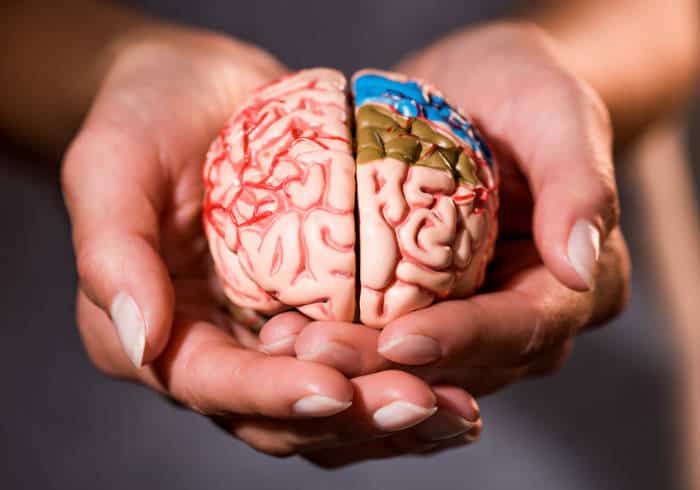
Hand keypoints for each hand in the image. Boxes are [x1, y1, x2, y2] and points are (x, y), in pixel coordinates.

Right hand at [63, 25, 480, 457]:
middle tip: (424, 404)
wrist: (199, 91)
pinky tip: (461, 372)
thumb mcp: (111, 167)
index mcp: (159, 337)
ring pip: (333, 400)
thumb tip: (142, 340)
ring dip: (393, 411)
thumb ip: (114, 252)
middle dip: (354, 416)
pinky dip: (408, 369)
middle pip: (286, 412)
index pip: (215, 387)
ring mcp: (271, 336)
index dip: (273, 395)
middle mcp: (219, 351)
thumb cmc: (145, 118)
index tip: (335, 390)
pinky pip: (363, 354)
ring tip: (460, 407)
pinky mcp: (316, 310)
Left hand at [259, 22, 629, 465]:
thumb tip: (579, 264)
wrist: (476, 90)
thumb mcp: (558, 112)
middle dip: (385, 368)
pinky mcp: (421, 312)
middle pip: (458, 366)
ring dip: (349, 368)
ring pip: (412, 369)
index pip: (521, 329)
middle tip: (314, 351)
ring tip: (283, 348)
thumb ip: (580, 183)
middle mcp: (523, 324)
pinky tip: (281, 333)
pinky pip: (380, 341)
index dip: (462, 341)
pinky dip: (336, 346)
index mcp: (574, 289)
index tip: (400, 339)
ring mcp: (468, 325)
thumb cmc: (523, 92)